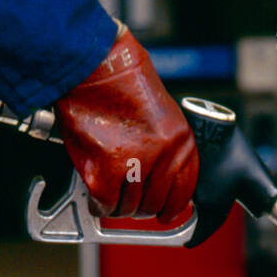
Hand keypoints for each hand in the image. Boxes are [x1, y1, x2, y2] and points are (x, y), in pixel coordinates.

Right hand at [55, 29, 198, 222]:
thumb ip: (163, 146)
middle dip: (140, 208)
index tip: (166, 214)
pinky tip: (96, 196)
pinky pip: (105, 205)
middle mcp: (163, 154)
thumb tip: (158, 179)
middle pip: (154, 204)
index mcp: (180, 140)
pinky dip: (99, 205)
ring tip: (109, 193)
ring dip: (117, 206)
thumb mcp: (160, 113)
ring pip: (128, 208)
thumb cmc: (120, 80)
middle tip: (128, 202)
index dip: (173, 207)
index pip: (184, 191)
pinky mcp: (105, 170)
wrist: (91, 62)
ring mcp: (135, 164)